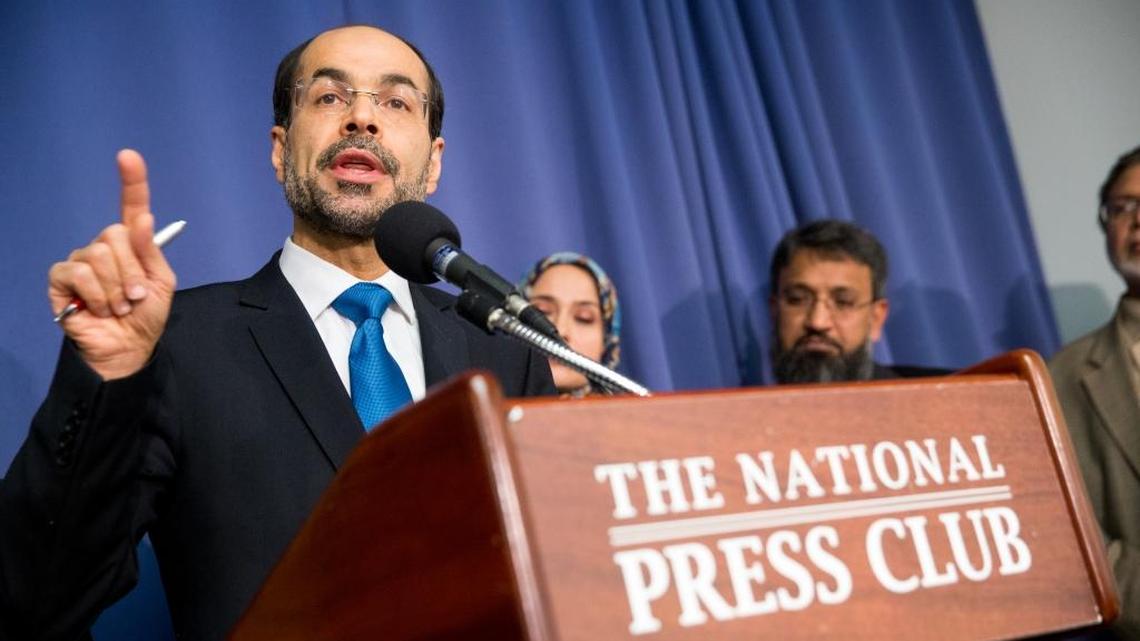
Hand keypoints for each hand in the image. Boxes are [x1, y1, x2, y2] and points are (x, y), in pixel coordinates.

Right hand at [48, 150, 176, 379]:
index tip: (128, 157)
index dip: (131, 181)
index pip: (130, 206)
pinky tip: (100, 309)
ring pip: (98, 254)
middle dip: (132, 270)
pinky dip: (97, 294)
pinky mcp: (62, 279)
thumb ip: (150, 251)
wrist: (128, 347)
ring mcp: (81, 261)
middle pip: (115, 234)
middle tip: (135, 296)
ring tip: (120, 306)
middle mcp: (104, 247)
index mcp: (132, 245)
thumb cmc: (145, 316)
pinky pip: (79, 272)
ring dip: (117, 287)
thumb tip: (140, 217)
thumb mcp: (160, 283)